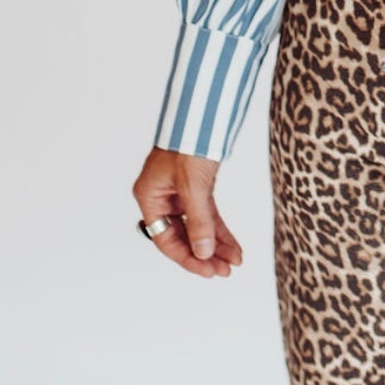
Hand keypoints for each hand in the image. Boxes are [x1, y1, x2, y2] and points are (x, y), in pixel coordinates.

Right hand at [132, 146, 242, 277]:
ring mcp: (179, 191)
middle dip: (205, 254)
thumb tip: (204, 253)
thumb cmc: (190, 141)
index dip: (187, 257)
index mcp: (150, 196)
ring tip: (235, 262)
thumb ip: (199, 221)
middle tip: (225, 271)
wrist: (204, 113)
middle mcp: (162, 196)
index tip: (209, 270)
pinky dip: (220, 229)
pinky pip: (207, 214)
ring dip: (216, 244)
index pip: (166, 238)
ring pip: (197, 226)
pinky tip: (233, 245)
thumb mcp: (194, 185)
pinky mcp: (196, 185)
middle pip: (182, 235)